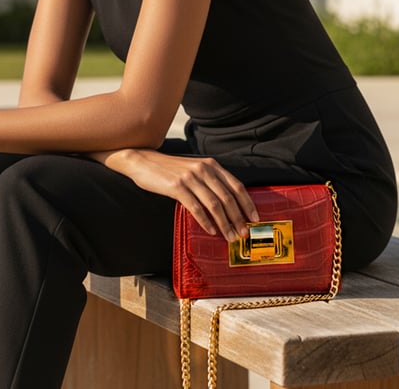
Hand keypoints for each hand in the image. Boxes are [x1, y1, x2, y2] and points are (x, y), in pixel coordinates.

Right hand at [98, 149, 258, 241]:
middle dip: (238, 218)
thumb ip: (210, 181)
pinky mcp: (177, 186)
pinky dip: (206, 221)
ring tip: (230, 237)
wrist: (144, 161)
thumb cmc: (170, 170)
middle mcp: (203, 169)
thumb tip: (228, 204)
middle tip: (243, 233)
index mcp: (211, 165)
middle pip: (228, 197)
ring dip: (225, 223)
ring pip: (214, 204)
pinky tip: (211, 231)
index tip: (255, 218)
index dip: (247, 203)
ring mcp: (190, 177)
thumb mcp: (194, 169)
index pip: (236, 185)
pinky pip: (196, 207)